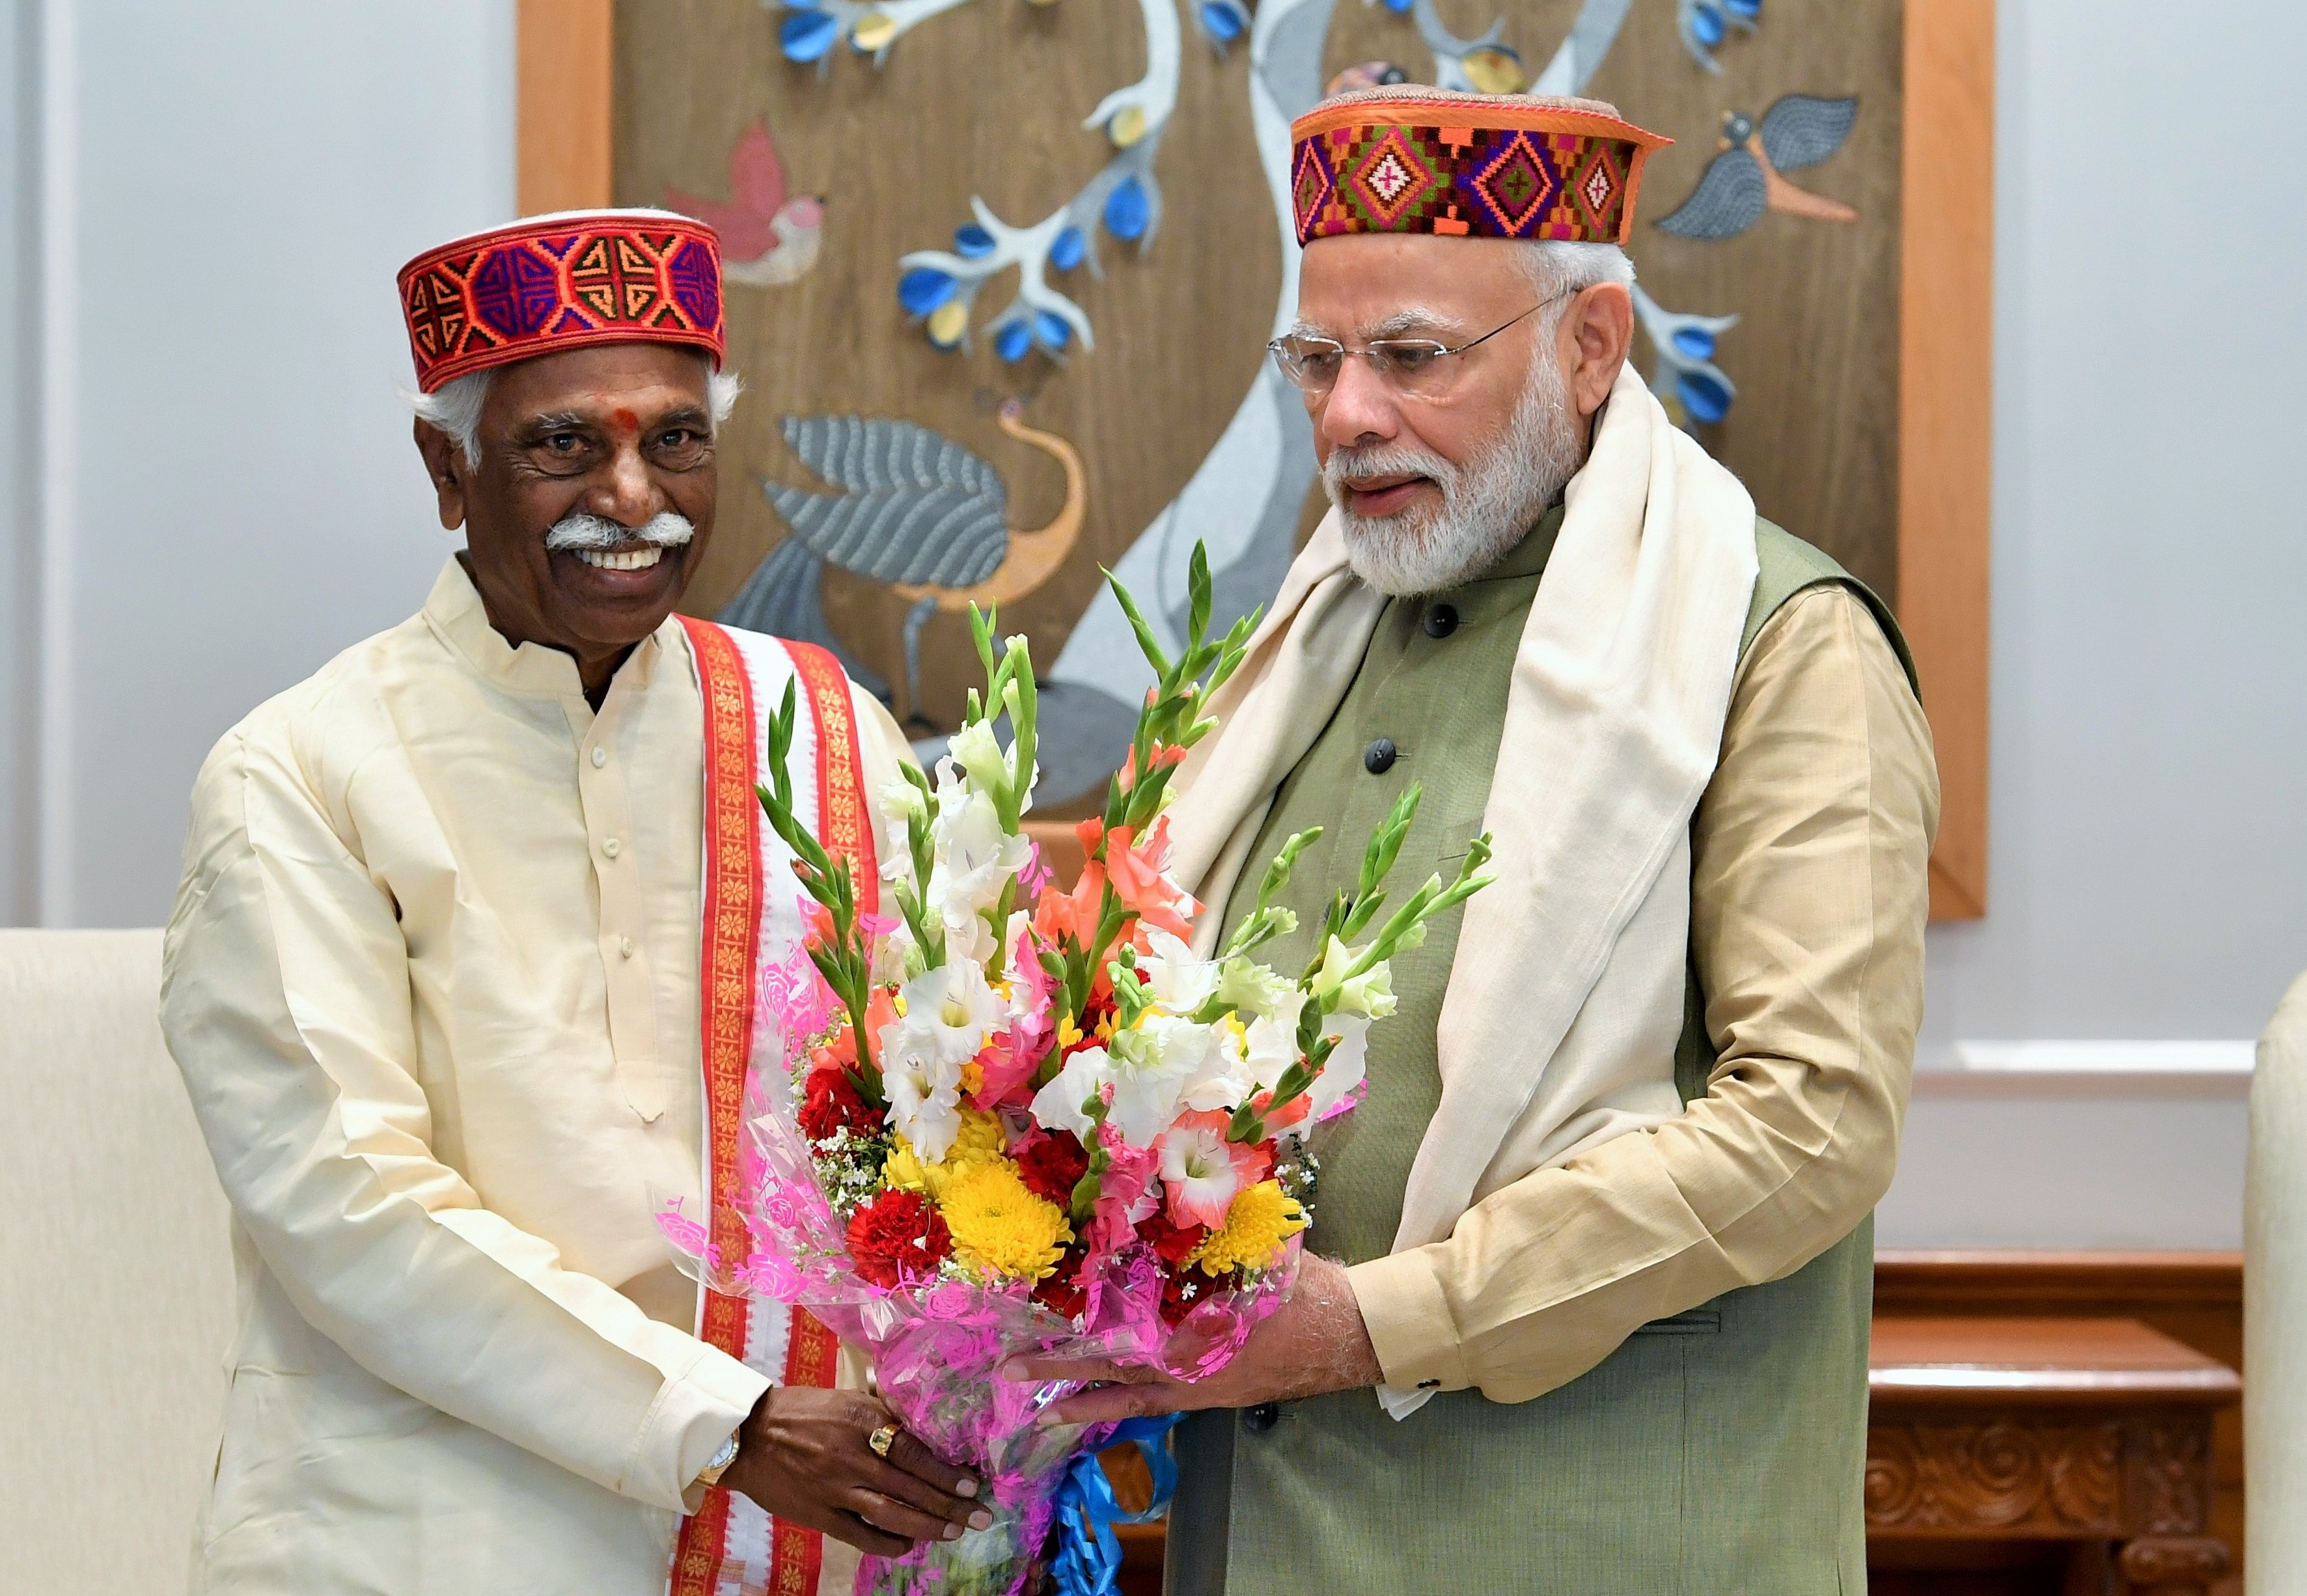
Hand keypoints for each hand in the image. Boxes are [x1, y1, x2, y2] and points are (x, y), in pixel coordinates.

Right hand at [720, 1386, 992, 1558]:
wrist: (748, 1434)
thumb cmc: (803, 1411)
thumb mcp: (848, 1400)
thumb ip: (884, 1415)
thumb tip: (926, 1429)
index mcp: (862, 1421)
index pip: (915, 1453)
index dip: (946, 1474)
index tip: (971, 1484)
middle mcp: (853, 1457)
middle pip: (911, 1487)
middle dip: (950, 1505)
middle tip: (979, 1516)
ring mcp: (835, 1489)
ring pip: (892, 1515)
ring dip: (928, 1526)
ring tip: (954, 1532)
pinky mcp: (819, 1515)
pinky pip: (862, 1536)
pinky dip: (889, 1542)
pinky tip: (910, 1544)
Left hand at [1001, 1254, 1383, 1426]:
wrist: (1353, 1336)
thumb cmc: (1306, 1294)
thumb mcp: (1260, 1256)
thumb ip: (1215, 1236)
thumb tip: (1178, 1193)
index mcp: (1200, 1342)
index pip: (1129, 1345)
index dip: (1082, 1343)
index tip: (1039, 1337)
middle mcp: (1194, 1373)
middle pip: (1117, 1377)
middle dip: (1063, 1376)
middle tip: (1011, 1374)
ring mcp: (1203, 1388)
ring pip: (1135, 1396)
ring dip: (1090, 1398)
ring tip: (1045, 1406)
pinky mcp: (1213, 1391)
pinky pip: (1160, 1399)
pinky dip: (1127, 1399)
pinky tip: (1103, 1399)